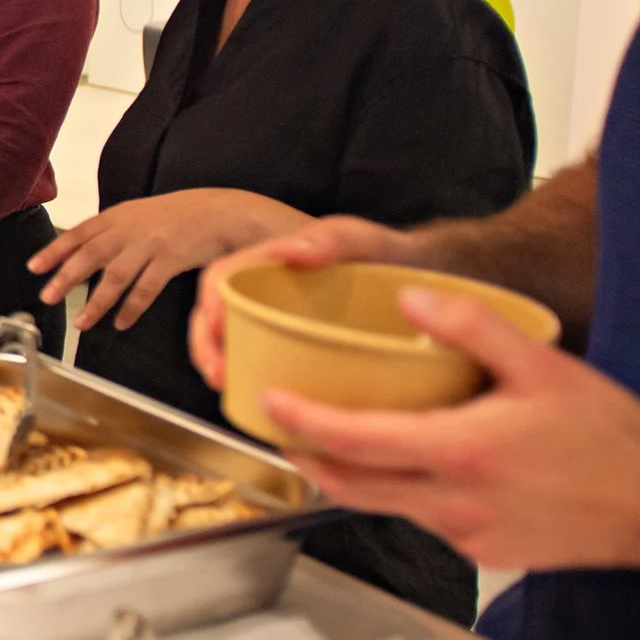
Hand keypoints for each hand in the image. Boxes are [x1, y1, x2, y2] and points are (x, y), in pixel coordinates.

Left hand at [29, 189, 309, 332]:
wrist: (223, 212)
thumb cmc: (181, 216)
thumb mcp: (142, 214)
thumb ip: (115, 231)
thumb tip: (86, 252)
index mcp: (119, 215)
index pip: (79, 233)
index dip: (55, 250)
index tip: (34, 267)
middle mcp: (130, 228)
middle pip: (90, 255)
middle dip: (66, 277)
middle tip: (47, 296)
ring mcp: (151, 244)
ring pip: (115, 276)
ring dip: (96, 302)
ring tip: (81, 322)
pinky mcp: (171, 259)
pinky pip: (145, 289)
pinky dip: (131, 308)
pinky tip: (120, 322)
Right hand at [189, 216, 421, 388]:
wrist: (433, 278)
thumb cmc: (394, 253)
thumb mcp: (363, 238)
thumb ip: (332, 238)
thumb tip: (293, 254)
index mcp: (273, 261)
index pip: (221, 279)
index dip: (210, 308)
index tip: (217, 336)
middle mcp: (268, 290)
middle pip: (216, 314)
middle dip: (206, 346)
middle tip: (219, 376)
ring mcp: (281, 318)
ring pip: (233, 340)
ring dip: (222, 364)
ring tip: (230, 388)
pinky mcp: (299, 345)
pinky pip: (263, 359)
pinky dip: (252, 377)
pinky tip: (263, 400)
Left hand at [264, 286, 639, 569]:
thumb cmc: (608, 436)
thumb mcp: (543, 364)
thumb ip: (472, 325)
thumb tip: (408, 297)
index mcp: (460, 451)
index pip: (353, 441)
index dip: (300, 423)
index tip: (269, 403)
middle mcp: (453, 501)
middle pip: (346, 484)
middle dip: (301, 455)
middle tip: (278, 425)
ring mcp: (464, 532)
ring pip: (380, 505)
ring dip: (347, 474)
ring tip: (328, 436)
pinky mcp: (480, 551)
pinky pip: (419, 519)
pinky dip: (396, 492)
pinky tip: (406, 462)